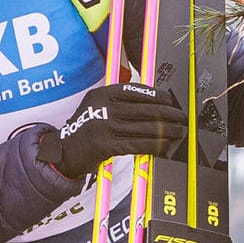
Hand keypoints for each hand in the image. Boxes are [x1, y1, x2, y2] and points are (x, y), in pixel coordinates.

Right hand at [35, 82, 185, 180]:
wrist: (63, 152)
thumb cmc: (84, 130)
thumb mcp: (94, 107)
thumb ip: (116, 101)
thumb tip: (151, 101)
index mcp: (101, 94)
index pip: (135, 91)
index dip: (157, 95)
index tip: (169, 100)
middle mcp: (102, 107)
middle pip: (144, 109)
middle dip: (168, 113)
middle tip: (181, 117)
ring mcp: (103, 126)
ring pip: (144, 127)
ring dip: (166, 130)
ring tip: (177, 131)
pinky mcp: (105, 145)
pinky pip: (137, 144)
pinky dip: (154, 145)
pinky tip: (164, 146)